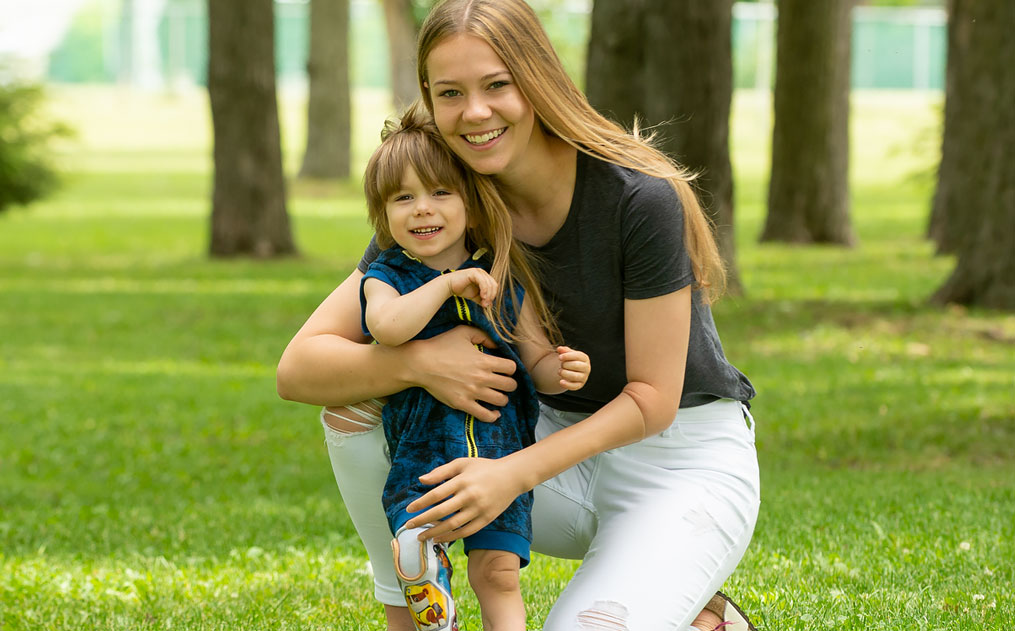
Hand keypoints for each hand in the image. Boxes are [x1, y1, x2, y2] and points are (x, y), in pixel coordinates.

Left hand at [404, 456, 526, 541]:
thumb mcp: (462, 463)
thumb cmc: (484, 468)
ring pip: (452, 525)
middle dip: (422, 520)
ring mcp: (479, 509)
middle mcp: (470, 496)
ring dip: (435, 532)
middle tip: (409, 526)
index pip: (436, 494)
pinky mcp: (486, 519)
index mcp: (462, 481)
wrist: (512, 476)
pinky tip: (439, 538)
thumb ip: (441, 471)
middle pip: (441, 511)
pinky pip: (466, 531)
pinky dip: (451, 537)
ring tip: (422, 537)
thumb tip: (421, 480)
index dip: (420, 503)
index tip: (409, 509)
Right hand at [405, 325, 517, 422]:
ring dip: (502, 398)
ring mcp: (473, 392)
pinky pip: (485, 415)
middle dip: (509, 383)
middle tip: (503, 382)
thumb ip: (484, 335)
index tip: (504, 369)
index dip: (510, 368)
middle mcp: (482, 378)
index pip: (512, 368)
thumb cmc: (440, 345)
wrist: (420, 363)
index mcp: (484, 361)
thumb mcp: (463, 332)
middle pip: (510, 385)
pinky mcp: (463, 404)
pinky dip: (493, 416)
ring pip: (501, 400)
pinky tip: (494, 412)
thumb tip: (497, 344)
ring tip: (497, 395)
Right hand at [446, 268, 497, 307]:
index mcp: (485, 277)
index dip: (493, 296)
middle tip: (486, 304)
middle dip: (491, 296)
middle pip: (494, 285)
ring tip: (483, 302)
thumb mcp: (475, 296)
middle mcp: (483, 273)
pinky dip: (484, 290)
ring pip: (489, 284)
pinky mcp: (474, 273)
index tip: (487, 305)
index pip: (494, 286)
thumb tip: (490, 305)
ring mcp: (479, 272)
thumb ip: (483, 299)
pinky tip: (482, 296)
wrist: (449, 286)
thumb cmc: (462, 289)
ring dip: (488, 295)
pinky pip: (483, 282)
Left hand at [556, 346, 589, 390]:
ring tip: (560, 371)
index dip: (567, 356)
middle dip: (565, 365)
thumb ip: (564, 350)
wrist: (573, 371)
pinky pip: (574, 386)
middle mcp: (586, 368)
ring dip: (564, 373)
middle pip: (576, 365)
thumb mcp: (568, 354)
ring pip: (574, 376)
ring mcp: (584, 377)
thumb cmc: (570, 360)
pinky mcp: (579, 385)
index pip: (577, 356)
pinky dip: (567, 384)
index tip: (559, 357)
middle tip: (561, 365)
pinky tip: (561, 381)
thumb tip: (559, 348)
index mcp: (585, 358)